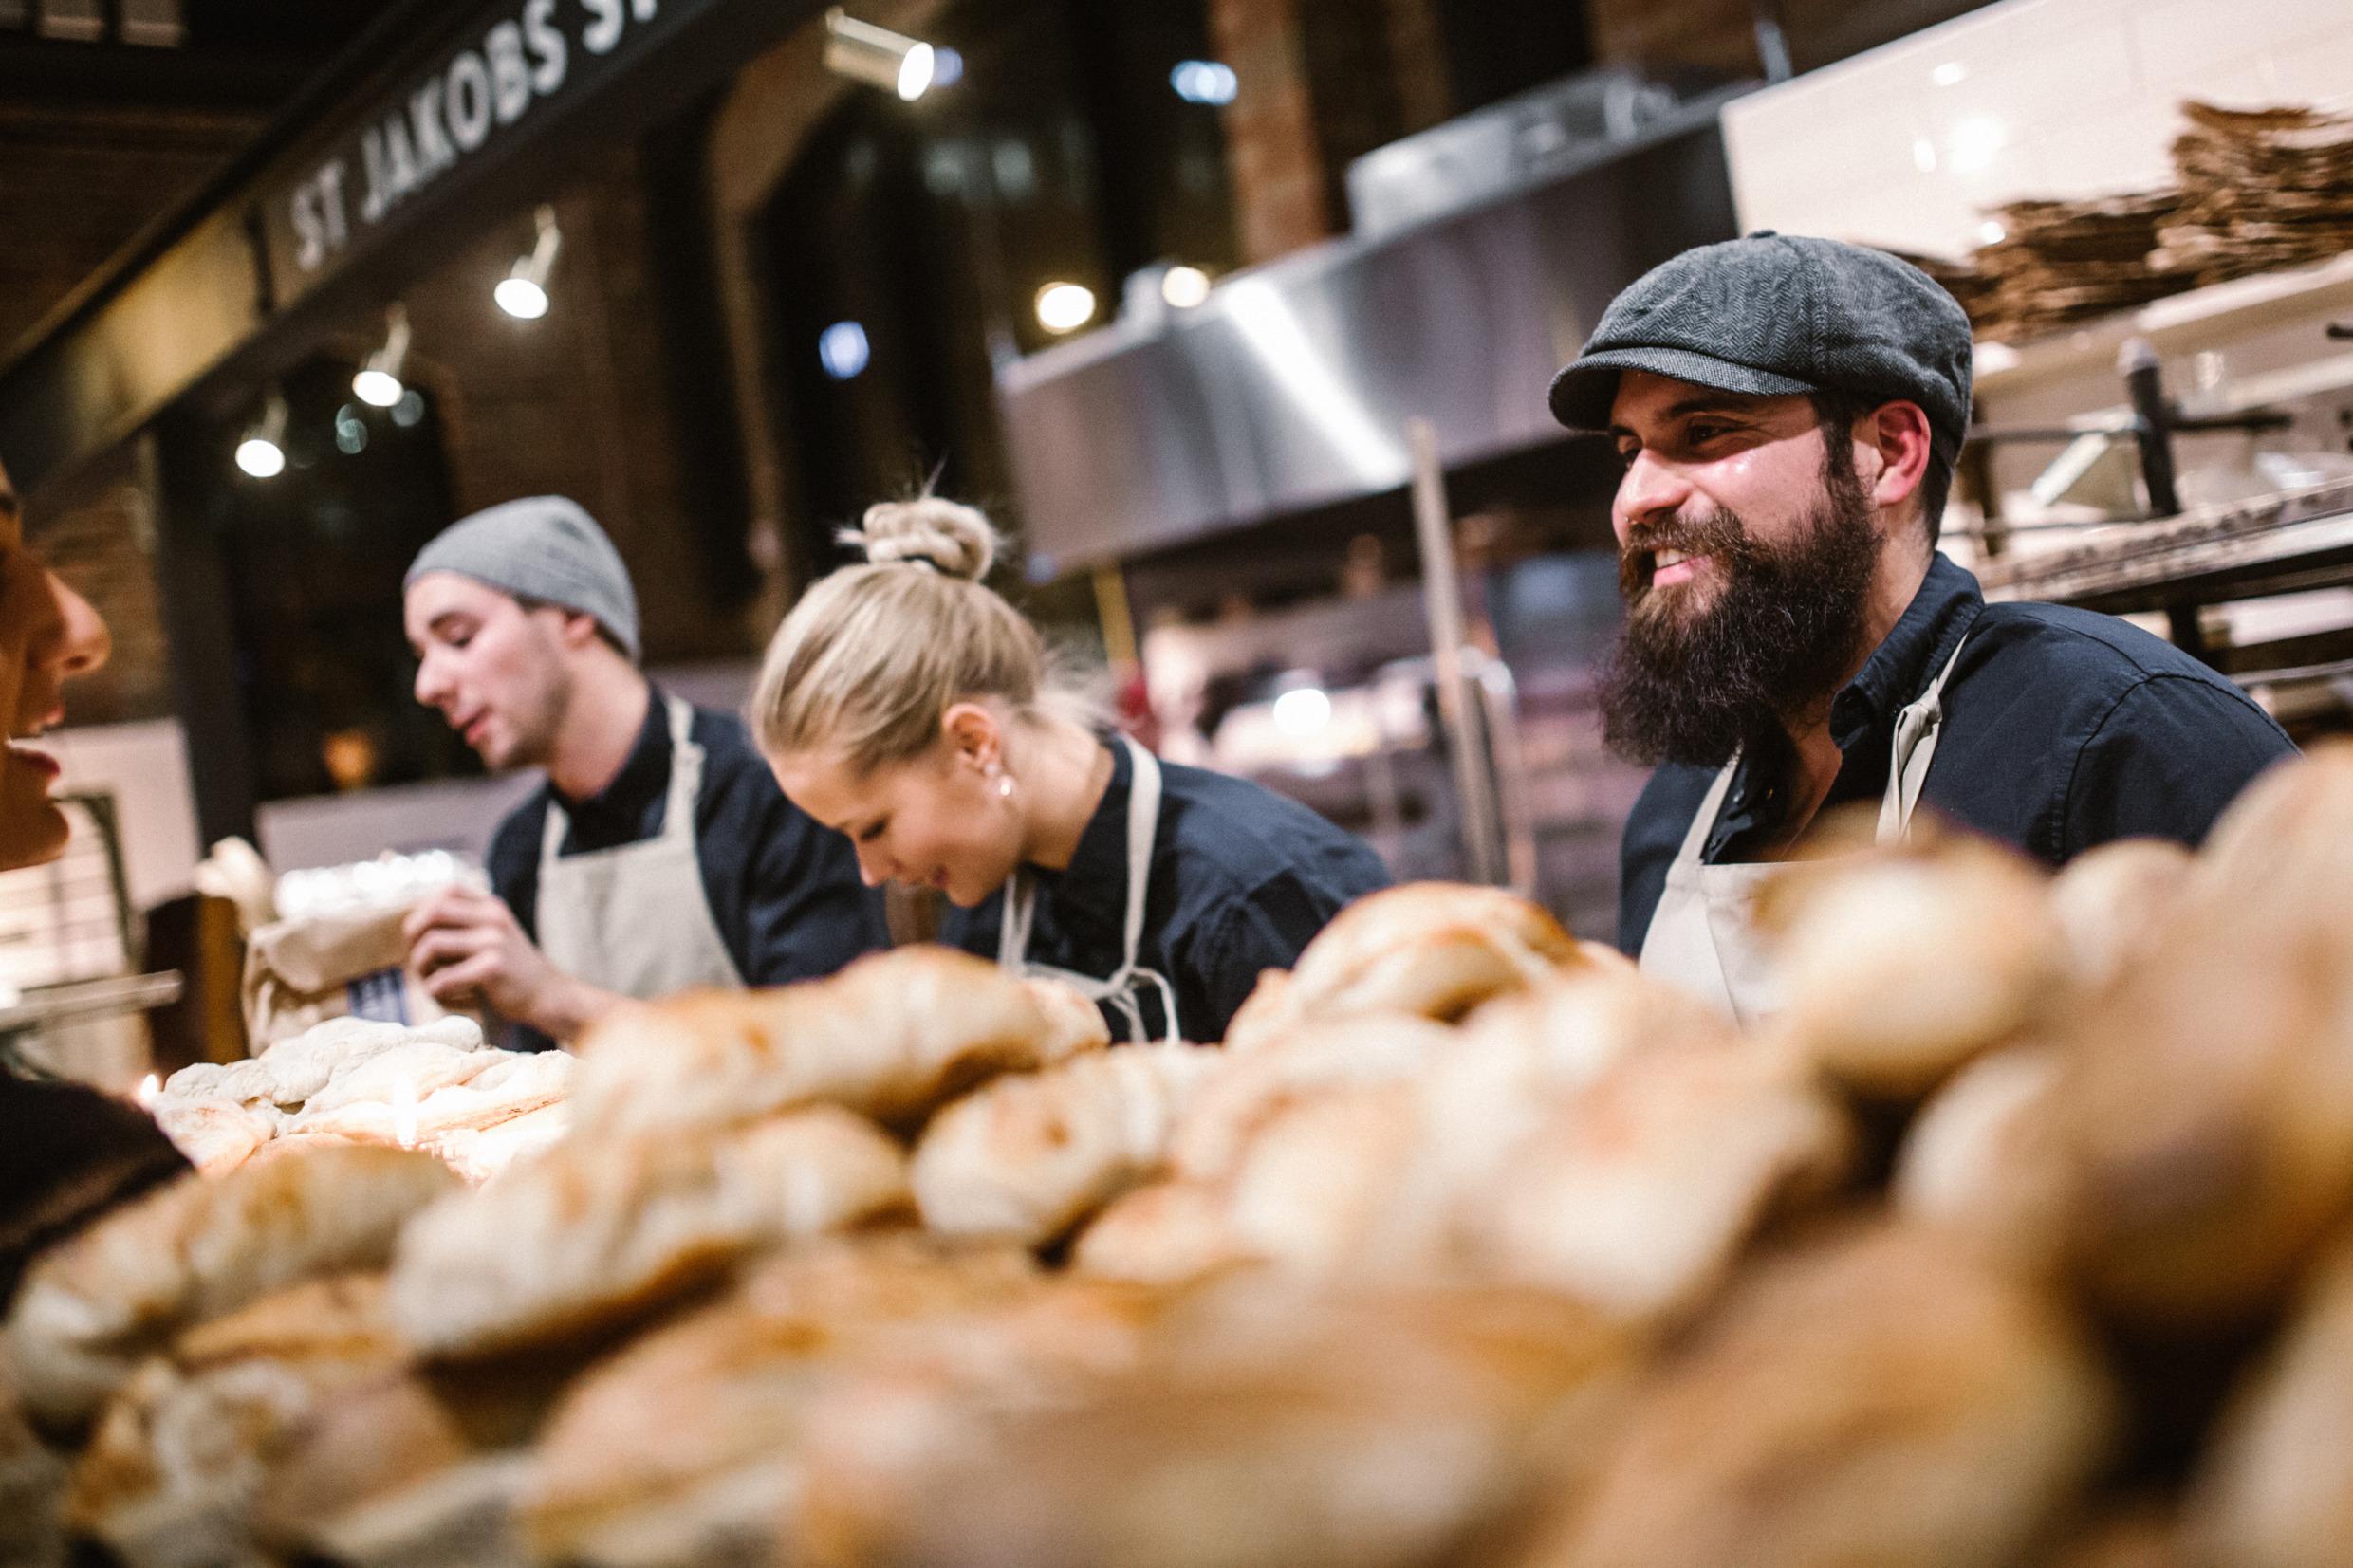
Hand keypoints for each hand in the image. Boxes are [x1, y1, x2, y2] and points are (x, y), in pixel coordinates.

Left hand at [402, 885, 614, 1041]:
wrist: (548, 996)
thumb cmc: (512, 971)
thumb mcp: (494, 936)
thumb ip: (464, 926)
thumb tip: (412, 927)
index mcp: (491, 907)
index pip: (445, 892)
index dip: (424, 912)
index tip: (424, 937)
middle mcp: (493, 918)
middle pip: (432, 912)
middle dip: (413, 937)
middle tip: (419, 960)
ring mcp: (494, 941)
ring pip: (432, 945)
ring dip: (420, 967)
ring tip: (431, 982)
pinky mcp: (492, 968)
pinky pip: (443, 979)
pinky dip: (435, 991)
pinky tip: (448, 998)